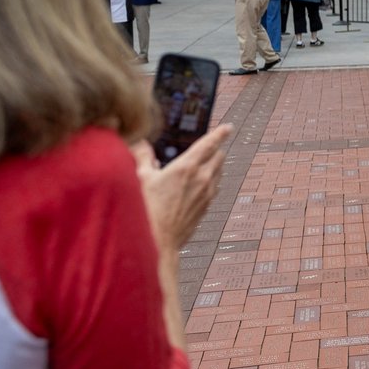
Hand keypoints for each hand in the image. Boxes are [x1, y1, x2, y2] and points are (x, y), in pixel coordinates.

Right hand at [133, 124, 232, 253]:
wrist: (159, 241)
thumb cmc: (147, 209)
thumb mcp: (141, 178)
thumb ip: (143, 157)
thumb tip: (141, 143)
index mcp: (186, 167)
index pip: (209, 144)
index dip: (220, 133)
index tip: (228, 127)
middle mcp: (202, 178)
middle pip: (218, 156)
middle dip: (215, 149)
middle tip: (210, 146)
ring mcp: (207, 194)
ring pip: (219, 172)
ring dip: (214, 165)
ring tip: (204, 163)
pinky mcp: (207, 206)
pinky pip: (215, 187)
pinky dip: (211, 180)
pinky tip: (200, 184)